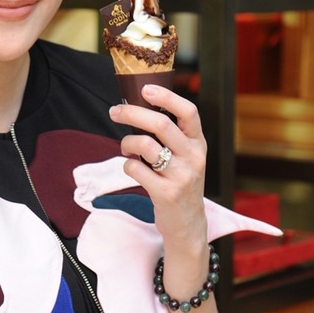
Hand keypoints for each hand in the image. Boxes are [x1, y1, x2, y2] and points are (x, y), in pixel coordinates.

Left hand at [109, 82, 207, 253]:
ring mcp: (182, 176)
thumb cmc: (180, 182)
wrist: (188, 223)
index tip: (145, 89)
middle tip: (115, 112)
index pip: (189, 112)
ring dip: (127, 142)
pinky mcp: (167, 194)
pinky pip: (136, 169)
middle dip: (131, 113)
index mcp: (198, 143)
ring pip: (145, 145)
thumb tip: (138, 107)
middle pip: (161, 124)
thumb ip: (171, 135)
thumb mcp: (185, 157)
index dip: (166, 97)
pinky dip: (127, 165)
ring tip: (125, 147)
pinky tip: (131, 169)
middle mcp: (194, 157)